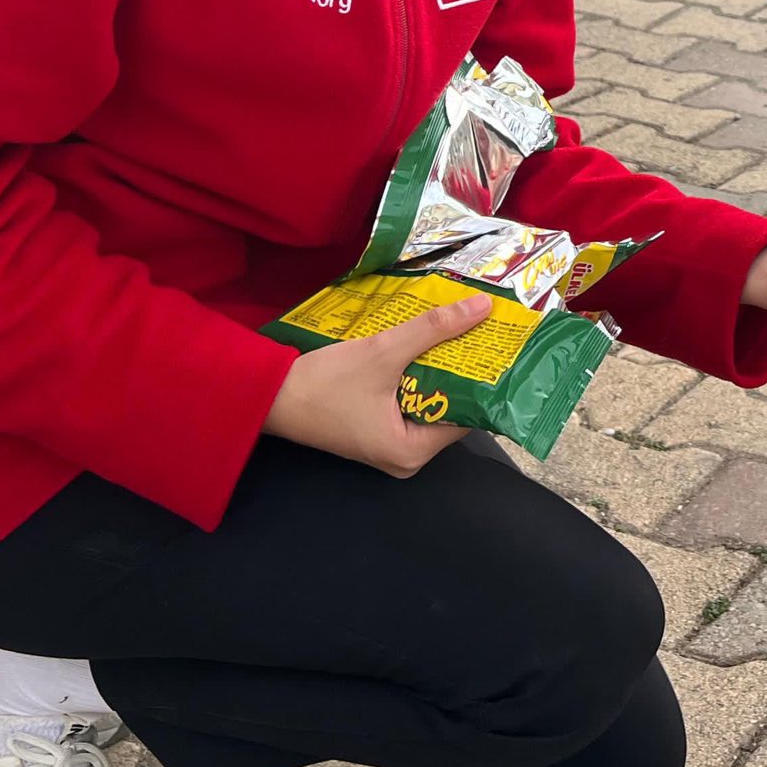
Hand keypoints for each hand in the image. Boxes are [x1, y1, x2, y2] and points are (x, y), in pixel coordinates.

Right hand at [263, 292, 491, 476]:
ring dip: (437, 369)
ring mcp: (388, 446)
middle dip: (460, 370)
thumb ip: (433, 330)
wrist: (270, 396)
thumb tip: (481, 309)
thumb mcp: (384, 352)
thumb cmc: (326, 383)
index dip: (481, 380)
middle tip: (479, 331)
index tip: (496, 346)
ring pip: (427, 402)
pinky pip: (408, 403)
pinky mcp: (374, 431)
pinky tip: (424, 346)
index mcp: (412, 453)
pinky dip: (416, 376)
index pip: (467, 415)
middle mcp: (405, 458)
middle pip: (447, 409)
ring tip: (457, 331)